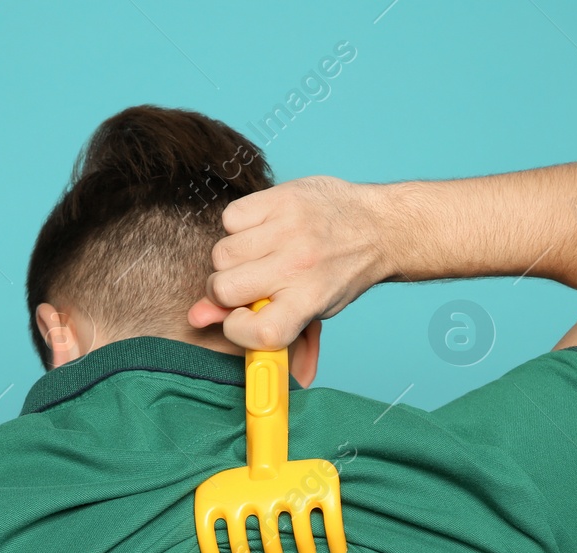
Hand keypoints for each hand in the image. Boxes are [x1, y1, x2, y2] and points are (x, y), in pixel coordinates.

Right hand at [188, 176, 394, 351]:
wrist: (378, 226)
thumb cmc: (338, 273)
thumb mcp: (308, 306)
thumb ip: (258, 318)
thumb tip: (199, 318)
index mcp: (309, 300)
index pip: (259, 331)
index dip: (238, 329)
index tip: (242, 319)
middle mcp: (298, 264)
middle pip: (224, 288)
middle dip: (227, 290)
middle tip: (249, 283)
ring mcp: (289, 228)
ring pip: (222, 253)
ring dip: (232, 258)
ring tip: (259, 254)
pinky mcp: (282, 197)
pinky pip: (230, 217)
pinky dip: (239, 225)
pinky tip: (262, 228)